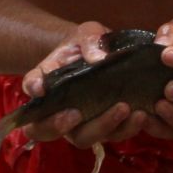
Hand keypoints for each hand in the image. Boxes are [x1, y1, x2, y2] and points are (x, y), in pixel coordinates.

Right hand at [20, 21, 144, 148]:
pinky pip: (116, 135)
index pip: (32, 109)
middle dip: (62, 127)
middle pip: (51, 133)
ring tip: (125, 108)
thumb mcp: (87, 34)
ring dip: (104, 127)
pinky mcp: (109, 128)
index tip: (47, 96)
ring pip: (87, 138)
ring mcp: (84, 124)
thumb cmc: (87, 44)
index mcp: (48, 94)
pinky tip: (141, 114)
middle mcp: (61, 115)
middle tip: (77, 113)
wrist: (106, 53)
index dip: (38, 111)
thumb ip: (88, 42)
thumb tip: (97, 59)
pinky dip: (128, 127)